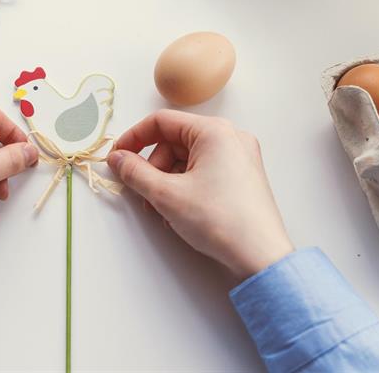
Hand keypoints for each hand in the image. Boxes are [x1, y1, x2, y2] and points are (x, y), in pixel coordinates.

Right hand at [107, 110, 292, 279]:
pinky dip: (186, 186)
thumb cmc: (219, 220)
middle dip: (153, 168)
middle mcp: (230, 137)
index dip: (134, 138)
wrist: (261, 257)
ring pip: (188, 159)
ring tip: (163, 210)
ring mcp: (240, 157)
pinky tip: (181, 211)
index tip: (117, 158)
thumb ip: (135, 172)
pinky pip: (204, 170)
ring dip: (167, 181)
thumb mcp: (165, 194)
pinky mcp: (243, 176)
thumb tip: (117, 158)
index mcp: (214, 131)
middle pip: (174, 142)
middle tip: (144, 194)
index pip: (161, 122)